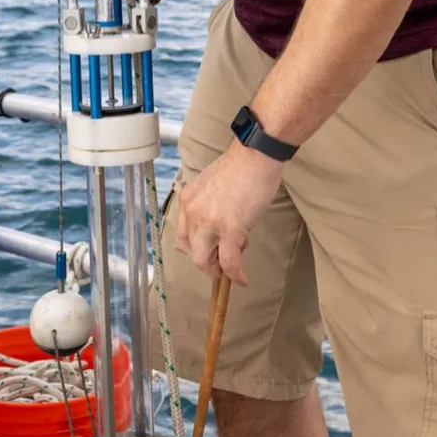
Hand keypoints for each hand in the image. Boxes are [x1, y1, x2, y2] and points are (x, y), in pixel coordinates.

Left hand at [176, 142, 283, 284]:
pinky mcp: (230, 229)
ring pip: (205, 260)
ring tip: (232, 271)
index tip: (206, 253)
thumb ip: (207, 207)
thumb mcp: (211, 186)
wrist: (255, 157)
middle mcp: (192, 211)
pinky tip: (242, 279)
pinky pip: (229, 261)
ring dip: (218, 270)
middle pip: (190, 250)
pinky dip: (235, 274)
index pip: (181, 234)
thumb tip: (219, 231)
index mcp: (187, 199)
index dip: (194, 248)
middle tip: (219, 266)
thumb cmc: (240, 168)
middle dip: (204, 262)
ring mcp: (209, 221)